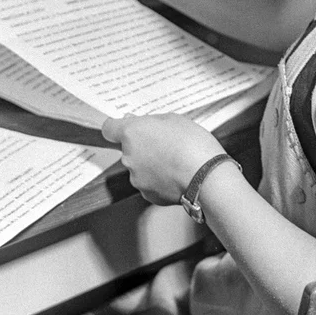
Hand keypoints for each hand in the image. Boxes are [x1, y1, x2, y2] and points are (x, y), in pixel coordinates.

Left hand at [101, 113, 225, 205]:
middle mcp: (128, 157)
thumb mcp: (173, 119)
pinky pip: (149, 183)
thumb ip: (150, 121)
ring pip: (138, 167)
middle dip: (141, 146)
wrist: (206, 176)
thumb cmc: (192, 144)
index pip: (108, 128)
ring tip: (174, 160)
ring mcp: (136, 178)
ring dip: (150, 164)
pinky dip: (158, 180)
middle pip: (127, 149)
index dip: (117, 127)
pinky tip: (175, 174)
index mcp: (132, 134)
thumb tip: (135, 121)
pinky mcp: (147, 194)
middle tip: (164, 143)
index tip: (125, 127)